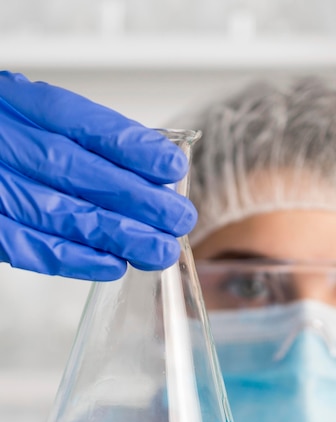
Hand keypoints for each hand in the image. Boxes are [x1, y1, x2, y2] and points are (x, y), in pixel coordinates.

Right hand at [0, 71, 196, 279]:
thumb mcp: (24, 116)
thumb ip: (71, 136)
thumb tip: (144, 167)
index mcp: (13, 103)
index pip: (80, 123)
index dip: (130, 147)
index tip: (170, 168)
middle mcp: (0, 142)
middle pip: (77, 172)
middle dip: (135, 199)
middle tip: (178, 218)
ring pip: (60, 213)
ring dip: (116, 235)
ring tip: (159, 249)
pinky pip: (30, 247)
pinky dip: (74, 258)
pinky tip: (111, 264)